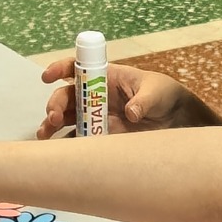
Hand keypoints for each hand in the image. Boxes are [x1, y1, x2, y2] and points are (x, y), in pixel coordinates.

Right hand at [38, 60, 194, 138]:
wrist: (176, 120)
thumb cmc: (165, 95)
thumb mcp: (156, 93)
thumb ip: (143, 101)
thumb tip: (131, 113)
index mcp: (105, 77)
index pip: (77, 68)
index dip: (59, 69)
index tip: (48, 77)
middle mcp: (95, 95)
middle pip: (67, 96)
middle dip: (56, 105)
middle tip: (54, 118)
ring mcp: (96, 116)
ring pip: (66, 118)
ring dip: (52, 124)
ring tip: (45, 134)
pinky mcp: (101, 136)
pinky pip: (78, 139)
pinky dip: (66, 144)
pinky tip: (58, 153)